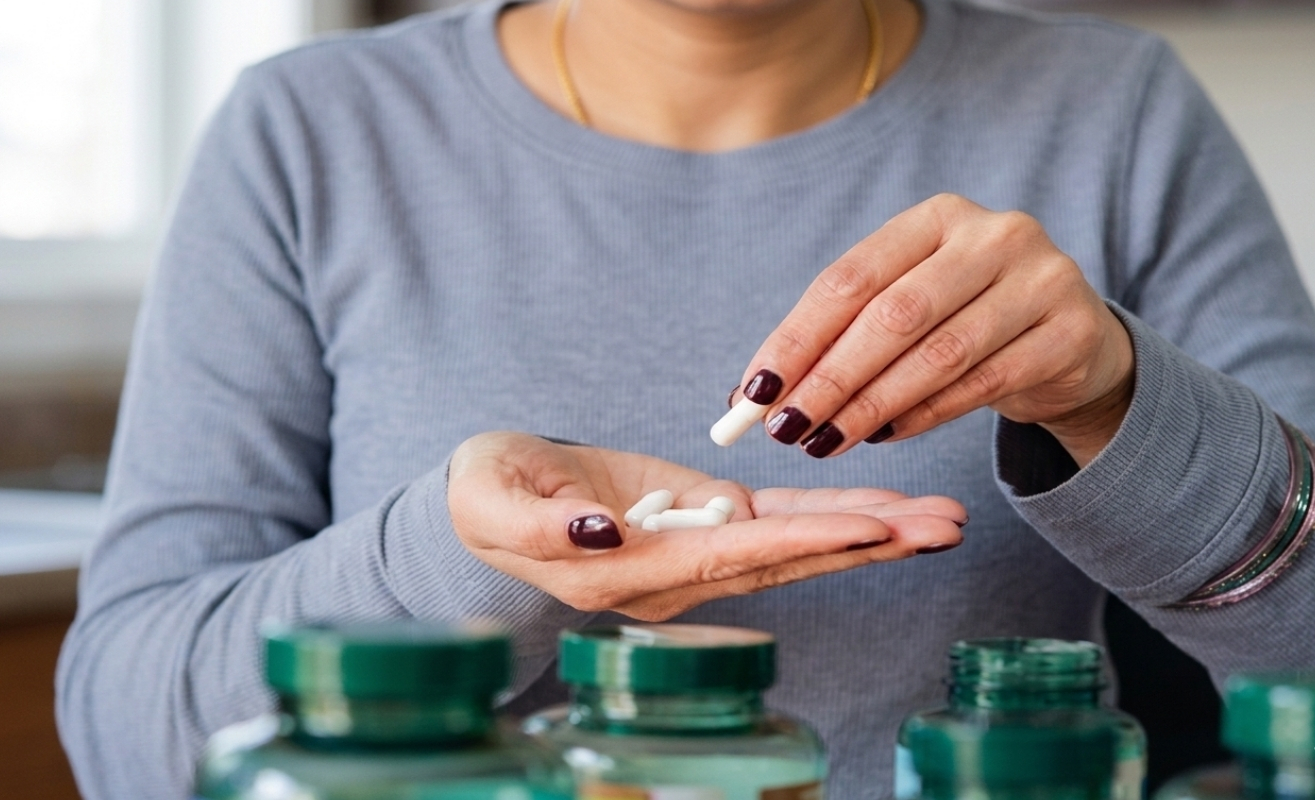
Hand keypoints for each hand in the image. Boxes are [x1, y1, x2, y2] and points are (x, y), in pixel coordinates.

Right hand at [448, 432, 966, 621]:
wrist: (490, 500)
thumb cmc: (485, 496)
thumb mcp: (492, 501)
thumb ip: (542, 524)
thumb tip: (598, 533)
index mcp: (632, 571)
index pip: (734, 555)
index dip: (805, 539)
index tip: (874, 528)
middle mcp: (680, 574)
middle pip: (790, 559)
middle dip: (870, 543)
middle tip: (947, 528)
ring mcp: (699, 552)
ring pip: (799, 544)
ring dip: (872, 532)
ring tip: (944, 520)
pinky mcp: (705, 521)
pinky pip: (780, 520)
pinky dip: (835, 513)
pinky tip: (888, 507)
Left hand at [735, 194, 1133, 465]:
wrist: (1070, 342)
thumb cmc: (963, 321)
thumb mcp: (905, 308)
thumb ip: (836, 339)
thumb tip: (752, 396)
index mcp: (936, 217)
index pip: (850, 278)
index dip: (797, 337)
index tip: (755, 390)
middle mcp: (993, 235)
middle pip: (893, 315)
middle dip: (830, 379)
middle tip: (786, 429)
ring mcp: (1041, 281)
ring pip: (939, 355)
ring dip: (871, 407)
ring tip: (824, 441)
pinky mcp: (1070, 334)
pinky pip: (982, 384)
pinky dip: (923, 415)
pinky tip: (883, 436)